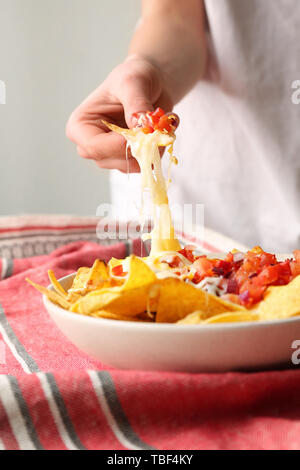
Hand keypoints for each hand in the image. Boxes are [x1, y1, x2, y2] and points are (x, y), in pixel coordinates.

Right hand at [66, 56, 172, 172]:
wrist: (151, 83)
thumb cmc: (133, 77)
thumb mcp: (132, 82)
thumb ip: (136, 104)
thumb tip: (140, 129)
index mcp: (81, 126)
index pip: (94, 146)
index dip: (119, 144)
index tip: (142, 131)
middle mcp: (92, 146)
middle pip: (113, 160)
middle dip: (140, 146)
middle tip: (159, 125)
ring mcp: (111, 155)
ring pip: (133, 165)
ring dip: (154, 146)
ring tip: (162, 121)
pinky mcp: (130, 159)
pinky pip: (147, 164)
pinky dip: (160, 149)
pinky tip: (163, 129)